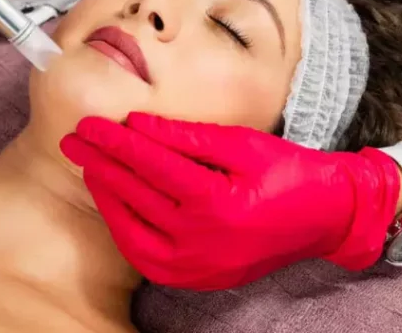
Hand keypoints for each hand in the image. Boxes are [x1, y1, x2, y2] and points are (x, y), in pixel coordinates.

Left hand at [60, 112, 401, 290]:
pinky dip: (126, 229)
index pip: (151, 164)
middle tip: (74, 140)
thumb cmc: (289, 171)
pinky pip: (147, 257)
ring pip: (133, 231)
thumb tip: (139, 124)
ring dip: (108, 197)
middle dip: (101, 163)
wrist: (327, 217)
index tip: (91, 123)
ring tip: (90, 167)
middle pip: (137, 195)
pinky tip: (115, 203)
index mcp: (217, 202)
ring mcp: (200, 267)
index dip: (117, 141)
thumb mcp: (244, 143)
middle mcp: (203, 240)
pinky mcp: (200, 278)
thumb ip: (189, 136)